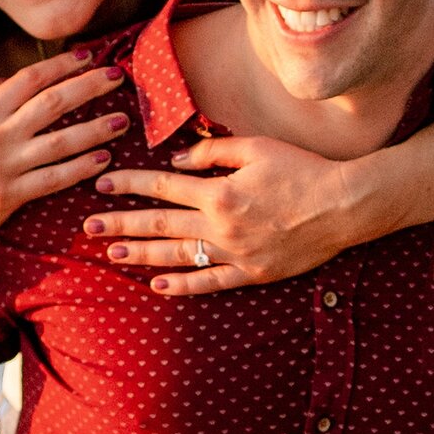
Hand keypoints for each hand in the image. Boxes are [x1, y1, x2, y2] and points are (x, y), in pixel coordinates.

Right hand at [0, 55, 127, 255]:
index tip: (88, 57)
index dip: (60, 65)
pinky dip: (81, 168)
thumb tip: (3, 75)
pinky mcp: (11, 196)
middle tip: (116, 76)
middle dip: (88, 87)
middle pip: (51, 103)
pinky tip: (103, 158)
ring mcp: (5, 167)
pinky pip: (54, 178)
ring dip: (95, 129)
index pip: (28, 80)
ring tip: (121, 119)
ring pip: (60, 142)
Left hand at [82, 133, 375, 296]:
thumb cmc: (303, 169)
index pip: (161, 187)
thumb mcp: (257, 147)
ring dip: (142, 256)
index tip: (101, 184)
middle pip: (160, 225)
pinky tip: (158, 286)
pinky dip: (183, 285)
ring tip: (113, 255)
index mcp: (219, 192)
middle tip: (89, 228)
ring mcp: (235, 253)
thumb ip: (212, 153)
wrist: (345, 205)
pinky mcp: (252, 273)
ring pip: (178, 256)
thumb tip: (175, 160)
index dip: (129, 184)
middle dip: (122, 225)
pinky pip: (210, 282)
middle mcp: (221, 226)